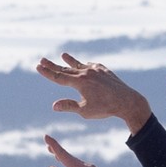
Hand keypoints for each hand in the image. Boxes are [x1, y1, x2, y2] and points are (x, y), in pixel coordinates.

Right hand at [36, 53, 153, 133]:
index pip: (59, 77)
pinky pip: (92, 66)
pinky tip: (85, 65)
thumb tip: (54, 106)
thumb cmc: (105, 108)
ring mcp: (96, 70)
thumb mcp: (85, 111)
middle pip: (66, 69)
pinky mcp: (104, 70)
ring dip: (70, 61)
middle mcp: (86, 73)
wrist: (127, 101)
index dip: (47, 73)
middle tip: (42, 60)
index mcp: (80, 82)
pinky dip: (86, 65)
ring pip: (79, 65)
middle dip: (53, 65)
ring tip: (63, 55)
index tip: (38, 67)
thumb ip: (69, 106)